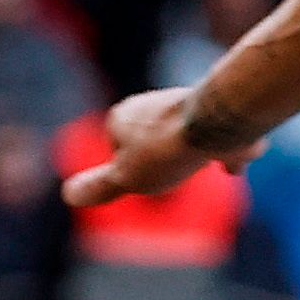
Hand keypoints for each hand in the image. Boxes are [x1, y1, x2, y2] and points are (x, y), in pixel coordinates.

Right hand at [61, 87, 254, 209]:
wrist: (214, 124)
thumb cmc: (163, 151)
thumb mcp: (124, 177)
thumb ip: (99, 187)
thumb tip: (68, 195)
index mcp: (122, 116)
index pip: (117, 151)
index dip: (129, 170)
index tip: (144, 174)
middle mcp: (151, 104)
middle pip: (151, 143)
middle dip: (164, 161)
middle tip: (176, 170)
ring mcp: (185, 104)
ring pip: (184, 138)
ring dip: (193, 156)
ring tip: (205, 165)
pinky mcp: (217, 109)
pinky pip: (218, 136)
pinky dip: (223, 151)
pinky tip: (232, 167)